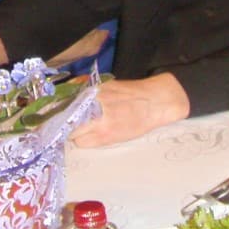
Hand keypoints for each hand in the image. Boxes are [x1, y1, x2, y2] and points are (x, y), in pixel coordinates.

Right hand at [71, 75, 189, 147]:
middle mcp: (98, 115)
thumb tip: (81, 138)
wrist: (156, 99)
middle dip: (73, 129)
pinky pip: (83, 97)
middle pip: (71, 126)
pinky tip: (93, 103)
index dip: (79, 141)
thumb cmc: (142, 122)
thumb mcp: (120, 138)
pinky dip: (84, 102)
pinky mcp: (99, 87)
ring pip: (73, 110)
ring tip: (83, 116)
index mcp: (105, 132)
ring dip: (75, 114)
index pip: (78, 141)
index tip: (80, 139)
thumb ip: (99, 138)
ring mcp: (96, 98)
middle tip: (76, 130)